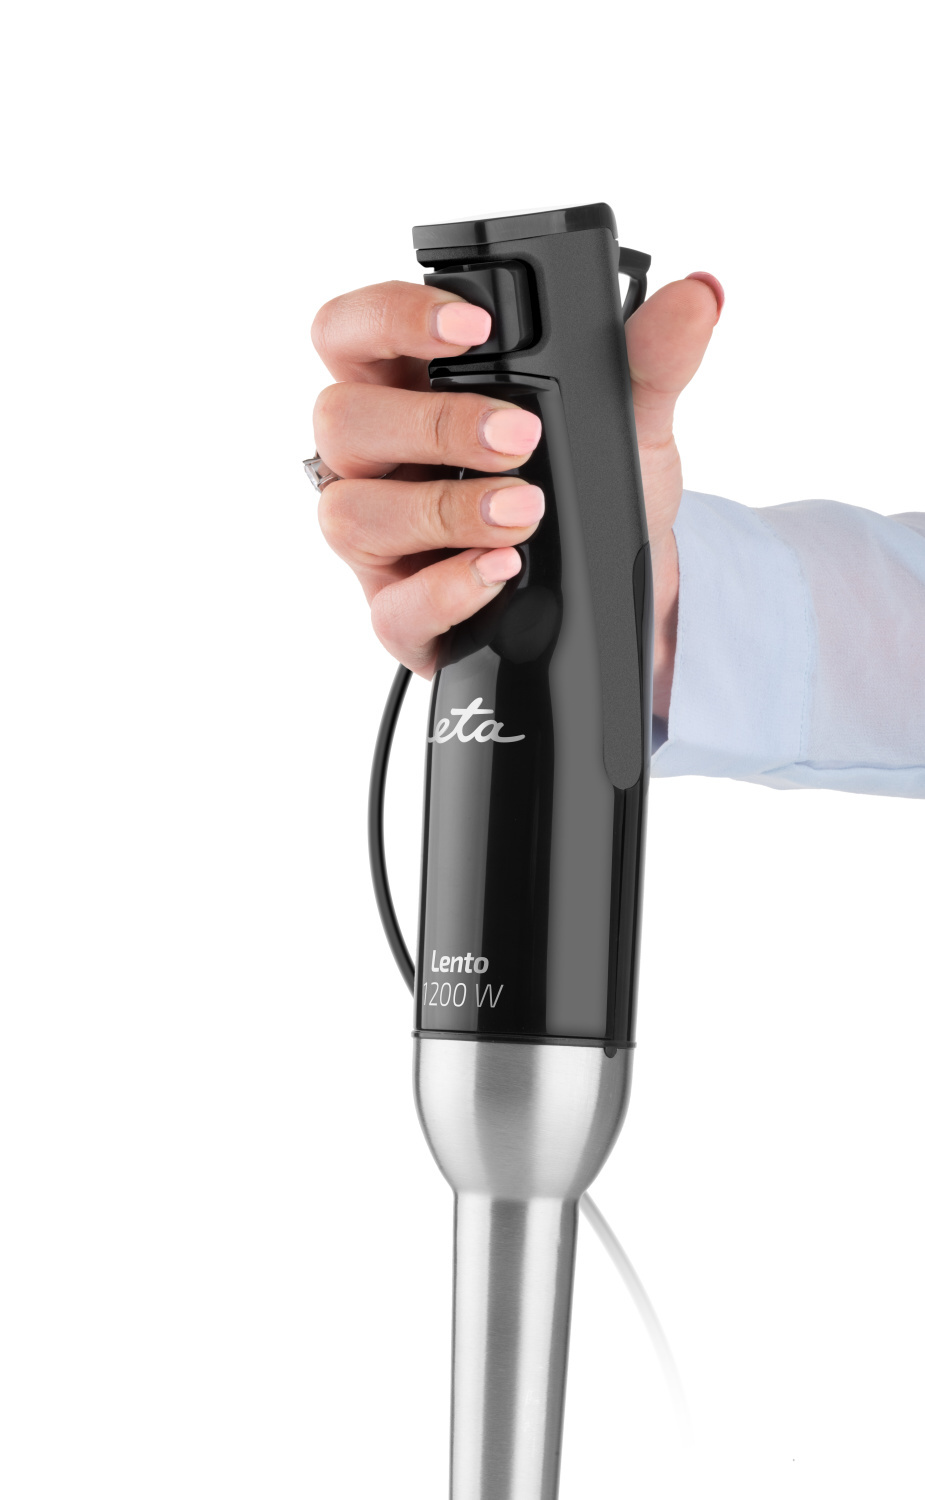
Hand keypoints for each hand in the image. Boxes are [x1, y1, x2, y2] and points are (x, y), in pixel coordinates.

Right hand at [312, 274, 721, 715]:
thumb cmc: (591, 488)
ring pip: (350, 514)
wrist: (624, 586)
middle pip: (342, 420)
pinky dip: (450, 588)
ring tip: (524, 510)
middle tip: (521, 436)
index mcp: (409, 385)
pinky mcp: (399, 611)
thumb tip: (698, 296)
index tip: (473, 328)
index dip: (390, 317)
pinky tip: (502, 570)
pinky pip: (391, 607)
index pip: (351, 330)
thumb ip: (651, 357)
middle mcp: (379, 459)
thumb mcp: (630, 419)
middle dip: (433, 424)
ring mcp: (380, 538)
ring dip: (442, 509)